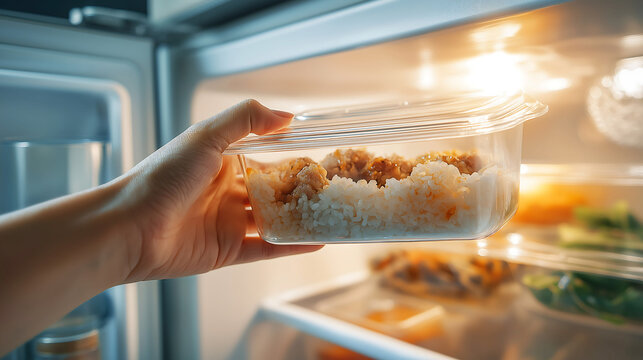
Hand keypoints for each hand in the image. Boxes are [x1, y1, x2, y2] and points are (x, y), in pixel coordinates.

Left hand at [120, 99, 322, 281]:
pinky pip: (268, 248)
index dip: (294, 159)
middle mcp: (228, 192)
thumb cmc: (162, 177)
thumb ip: (245, 120)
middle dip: (302, 192)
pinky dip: (292, 246)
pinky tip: (318, 240)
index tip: (323, 159)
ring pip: (275, 221)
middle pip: (274, 192)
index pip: (266, 160)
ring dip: (302, 219)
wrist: (129, 227)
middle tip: (336, 190)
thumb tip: (287, 115)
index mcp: (222, 164)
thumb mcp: (205, 137)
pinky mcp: (229, 251)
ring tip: (335, 214)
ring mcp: (229, 223)